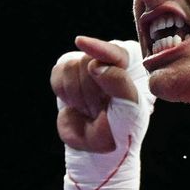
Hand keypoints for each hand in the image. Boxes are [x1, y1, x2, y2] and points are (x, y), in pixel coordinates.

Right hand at [51, 36, 140, 152]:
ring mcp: (86, 65)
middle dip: (90, 92)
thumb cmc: (122, 126)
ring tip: (91, 109)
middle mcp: (109, 60)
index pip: (115, 52)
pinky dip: (65, 94)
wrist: (99, 146)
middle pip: (88, 60)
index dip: (98, 48)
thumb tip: (94, 64)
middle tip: (100, 110)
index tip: (81, 43)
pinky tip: (77, 105)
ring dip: (79, 96)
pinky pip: (58, 74)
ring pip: (71, 66)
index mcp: (132, 65)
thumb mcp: (130, 109)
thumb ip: (119, 83)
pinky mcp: (66, 73)